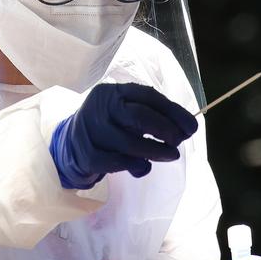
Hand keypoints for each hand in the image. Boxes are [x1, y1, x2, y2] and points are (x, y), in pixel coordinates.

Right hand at [49, 82, 197, 188]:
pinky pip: (117, 163)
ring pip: (129, 143)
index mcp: (112, 92)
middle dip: (165, 129)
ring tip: (171, 155)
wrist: (70, 146)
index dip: (173, 111)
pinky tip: (144, 167)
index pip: (147, 96)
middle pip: (138, 116)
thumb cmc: (109, 127)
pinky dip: (136, 165)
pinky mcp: (86, 155)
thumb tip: (186, 129)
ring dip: (155, 151)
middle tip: (179, 140)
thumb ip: (152, 118)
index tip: (191, 126)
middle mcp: (99, 107)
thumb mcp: (126, 115)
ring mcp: (90, 131)